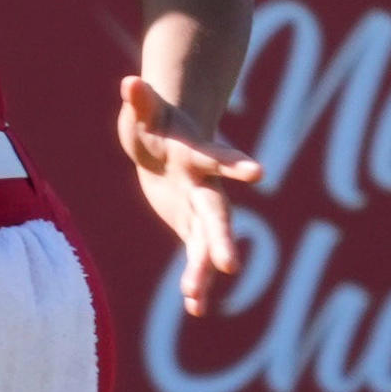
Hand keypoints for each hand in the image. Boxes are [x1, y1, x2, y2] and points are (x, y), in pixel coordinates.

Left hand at [118, 73, 263, 316]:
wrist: (169, 142)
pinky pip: (195, 256)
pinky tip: (195, 308)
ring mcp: (201, 208)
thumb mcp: (145, 112)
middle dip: (222, 239)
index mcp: (196, 154)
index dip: (236, 164)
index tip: (260, 172)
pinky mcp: (191, 226)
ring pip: (206, 242)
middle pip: (217, 214)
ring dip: (202, 270)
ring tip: (194, 299)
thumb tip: (130, 83)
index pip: (217, 158)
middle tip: (232, 266)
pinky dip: (195, 280)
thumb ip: (141, 101)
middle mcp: (206, 185)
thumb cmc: (156, 122)